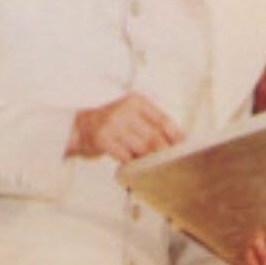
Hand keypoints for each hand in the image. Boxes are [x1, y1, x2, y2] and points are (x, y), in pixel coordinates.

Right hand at [65, 93, 183, 162]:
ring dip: (147, 160)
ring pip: (141, 149)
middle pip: (154, 137)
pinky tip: (130, 162)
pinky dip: (131, 163)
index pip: (164, 120)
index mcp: (136, 101)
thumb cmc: (112, 123)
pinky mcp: (103, 139)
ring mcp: (113, 124)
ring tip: (148, 163)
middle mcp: (125, 110)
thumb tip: (179, 140)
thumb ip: (152, 124)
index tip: (184, 148)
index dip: (176, 136)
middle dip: (163, 153)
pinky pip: (126, 157)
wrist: (81, 127)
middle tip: (170, 163)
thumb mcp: (132, 114)